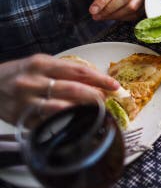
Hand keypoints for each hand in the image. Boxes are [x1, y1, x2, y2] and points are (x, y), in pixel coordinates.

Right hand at [0, 54, 119, 123]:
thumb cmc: (19, 73)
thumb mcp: (39, 64)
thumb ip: (64, 70)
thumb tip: (95, 79)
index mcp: (40, 64)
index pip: (77, 71)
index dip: (99, 78)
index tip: (114, 85)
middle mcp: (32, 82)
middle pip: (73, 89)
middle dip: (95, 96)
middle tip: (107, 100)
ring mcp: (26, 102)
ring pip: (62, 108)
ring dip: (83, 110)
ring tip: (96, 111)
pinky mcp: (22, 119)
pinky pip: (49, 123)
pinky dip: (66, 122)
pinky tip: (77, 122)